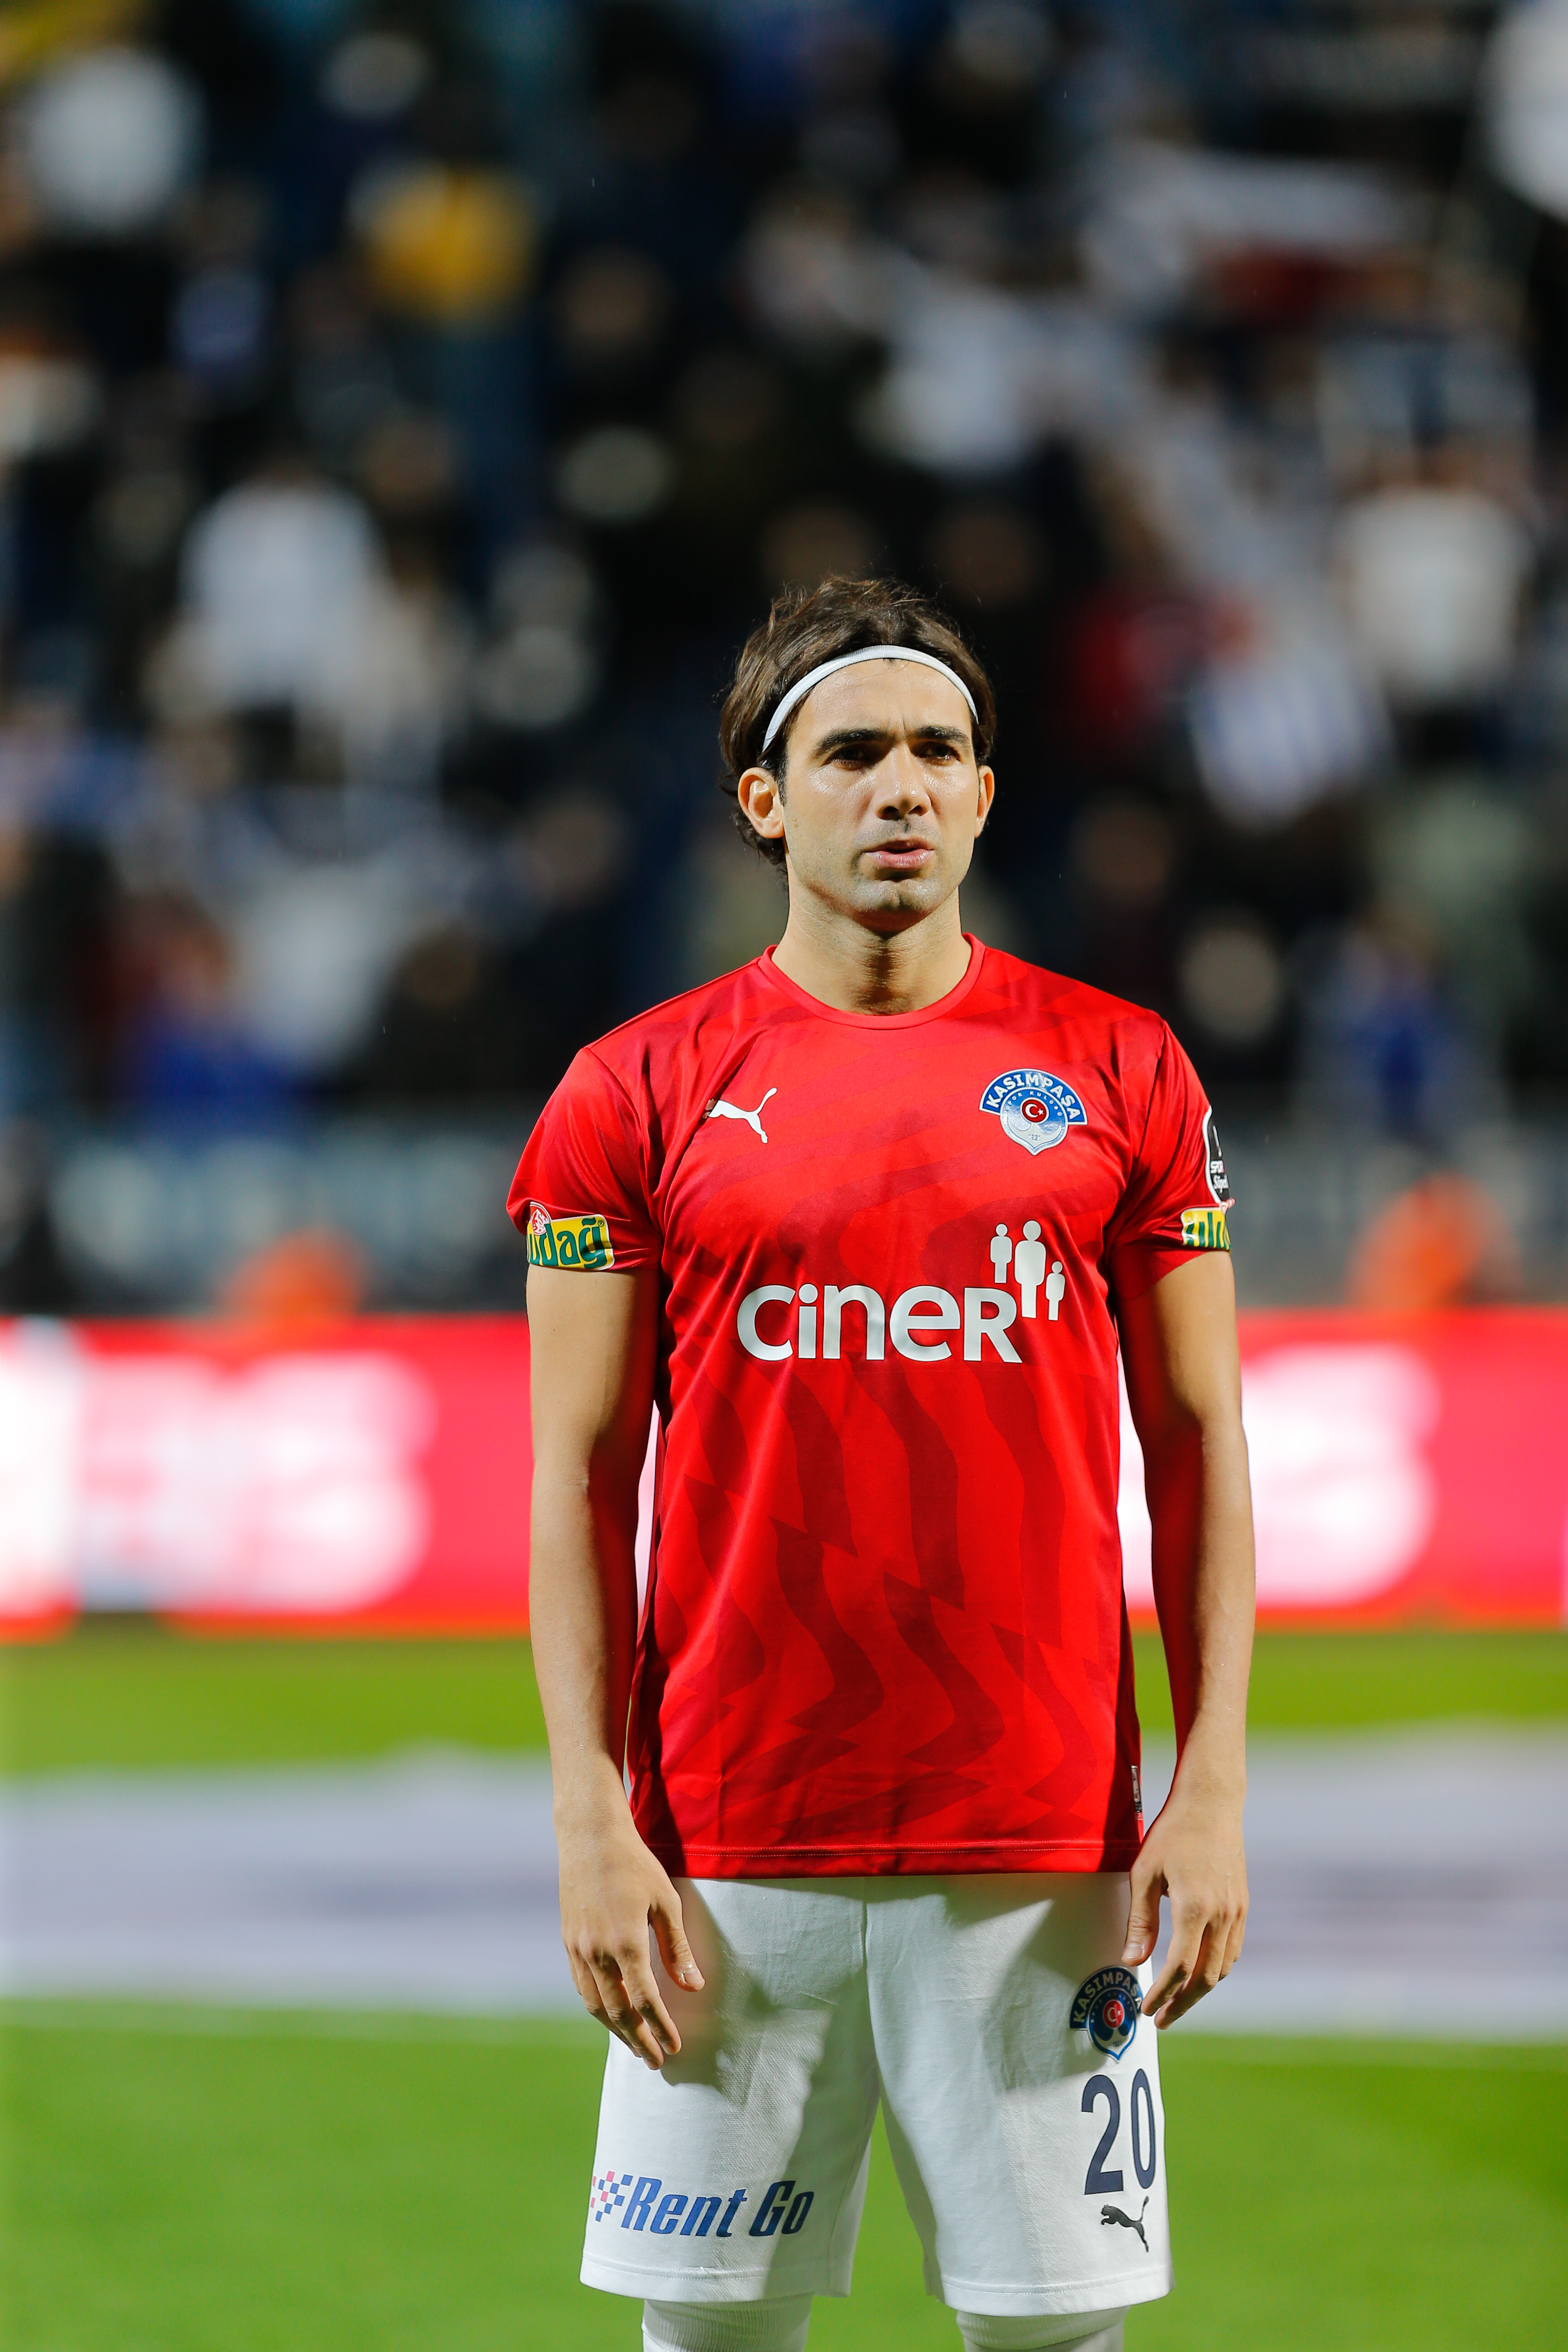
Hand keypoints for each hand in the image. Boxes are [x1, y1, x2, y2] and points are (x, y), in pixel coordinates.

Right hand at [557, 1791, 704, 2069]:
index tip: (676, 2048)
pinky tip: (611, 2014)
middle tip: (656, 2062)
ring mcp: (578, 1949)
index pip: (646, 2001)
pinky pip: (582, 1986)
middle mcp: (597, 1952)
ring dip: (617, 2031)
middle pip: (618, 2012)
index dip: (661, 2028)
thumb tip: (693, 1988)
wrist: (589, 1837)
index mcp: (626, 1943)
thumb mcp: (666, 1901)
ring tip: (636, 2046)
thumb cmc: (634, 1864)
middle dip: (638, 2041)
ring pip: (595, 2005)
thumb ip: (678, 1947)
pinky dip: (598, 2008)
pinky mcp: (568, 1942)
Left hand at [1121, 1769, 1246, 2029]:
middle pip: (1205, 1977)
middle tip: (1162, 2019)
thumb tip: (1131, 1961)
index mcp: (1194, 1909)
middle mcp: (1221, 1915)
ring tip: (1178, 2000)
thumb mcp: (1144, 1872)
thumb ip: (1140, 1920)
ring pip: (1223, 1967)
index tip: (1146, 2009)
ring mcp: (1237, 1911)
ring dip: (1201, 1989)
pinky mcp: (1243, 1905)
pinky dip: (1217, 1968)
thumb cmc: (1172, 1833)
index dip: (1161, 1994)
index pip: (1178, 1968)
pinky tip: (1200, 1971)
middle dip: (1183, 2003)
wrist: (1212, 1803)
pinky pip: (1233, 1949)